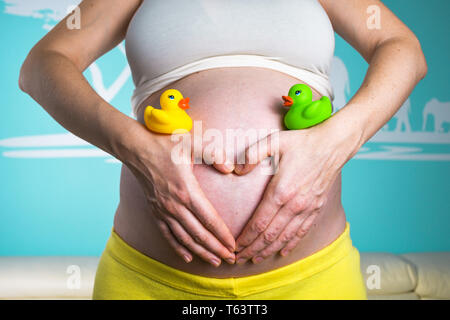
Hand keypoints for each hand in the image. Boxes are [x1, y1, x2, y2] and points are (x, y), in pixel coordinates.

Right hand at [123, 126, 235, 266]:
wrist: (136, 148)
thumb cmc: (165, 145)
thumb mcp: (192, 143)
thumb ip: (214, 154)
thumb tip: (230, 168)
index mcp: (187, 191)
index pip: (209, 219)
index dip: (222, 235)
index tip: (233, 246)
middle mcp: (174, 205)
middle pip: (199, 234)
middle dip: (216, 249)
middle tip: (231, 259)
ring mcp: (163, 211)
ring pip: (185, 238)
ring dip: (201, 252)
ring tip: (215, 261)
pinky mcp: (155, 211)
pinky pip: (167, 235)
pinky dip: (178, 248)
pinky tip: (188, 257)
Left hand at [233, 121, 361, 263]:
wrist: (333, 144)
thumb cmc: (301, 142)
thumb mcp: (273, 141)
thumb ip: (251, 155)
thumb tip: (236, 171)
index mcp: (281, 191)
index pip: (259, 223)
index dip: (245, 238)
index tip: (234, 247)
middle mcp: (294, 205)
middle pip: (269, 235)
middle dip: (252, 250)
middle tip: (239, 259)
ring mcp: (307, 209)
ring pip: (285, 237)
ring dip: (268, 251)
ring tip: (255, 260)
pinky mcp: (316, 208)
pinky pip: (301, 232)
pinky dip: (290, 244)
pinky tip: (282, 252)